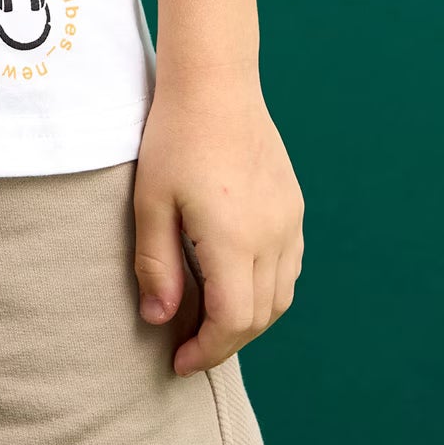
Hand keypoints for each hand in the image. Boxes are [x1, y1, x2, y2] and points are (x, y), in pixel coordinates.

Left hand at [133, 66, 304, 375]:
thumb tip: (159, 320)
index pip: (234, 322)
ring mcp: (289, 221)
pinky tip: (235, 284)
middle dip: (225, 342)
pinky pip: (290, 267)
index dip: (208, 351)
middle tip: (188, 348)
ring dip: (249, 320)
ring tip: (210, 321)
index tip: (178, 361)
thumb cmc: (174, 138)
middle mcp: (272, 235)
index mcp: (234, 239)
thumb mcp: (150, 203)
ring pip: (281, 296)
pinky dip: (267, 291)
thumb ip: (156, 266)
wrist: (216, 84)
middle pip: (260, 317)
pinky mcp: (293, 206)